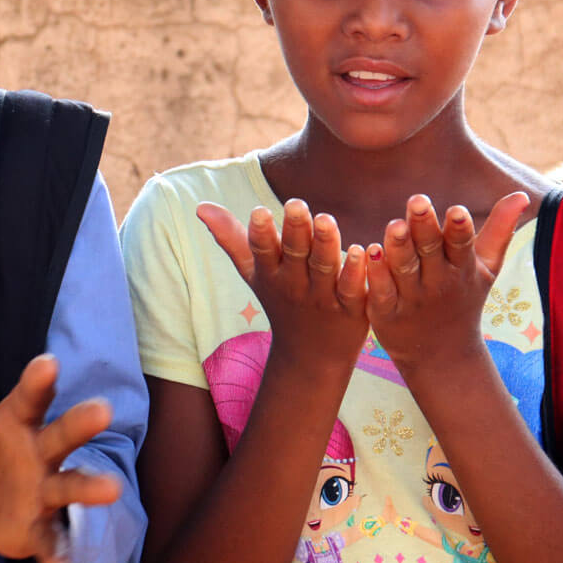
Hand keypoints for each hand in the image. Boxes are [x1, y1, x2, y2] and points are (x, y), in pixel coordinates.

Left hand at [0, 336, 120, 562]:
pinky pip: (50, 543)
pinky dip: (56, 557)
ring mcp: (44, 492)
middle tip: (102, 410)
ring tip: (111, 490)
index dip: (37, 382)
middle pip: (62, 437)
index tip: (47, 363)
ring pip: (69, 487)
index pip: (29, 398)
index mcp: (19, 422)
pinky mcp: (38, 531)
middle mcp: (41, 454)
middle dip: (80, 425)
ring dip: (88, 488)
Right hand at [197, 198, 372, 367]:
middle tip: (296, 204)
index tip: (259, 212)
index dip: (260, 233)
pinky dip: (355, 271)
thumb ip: (231, 238)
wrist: (310, 358)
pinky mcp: (351, 309)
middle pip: (295, 254)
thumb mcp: (253, 274)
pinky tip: (362, 250)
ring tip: (326, 219)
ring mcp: (322, 297)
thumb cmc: (281, 302)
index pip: (262, 251)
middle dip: (295, 229)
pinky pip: (352, 288)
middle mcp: (294, 284)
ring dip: (326, 243)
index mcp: (271, 273)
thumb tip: (200, 206)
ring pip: (323, 267)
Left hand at [363, 193, 527, 371]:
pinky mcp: (385, 312)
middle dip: (424, 227)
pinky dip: (376, 274)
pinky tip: (370, 252)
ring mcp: (411, 298)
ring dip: (398, 247)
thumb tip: (522, 194)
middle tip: (418, 201)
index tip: (457, 211)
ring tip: (394, 225)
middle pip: (429, 251)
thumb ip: (499, 229)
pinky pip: (381, 290)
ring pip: (404, 269)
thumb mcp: (486, 268)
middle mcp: (438, 282)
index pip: (462, 246)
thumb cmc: (464, 299)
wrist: (443, 356)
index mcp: (462, 269)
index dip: (459, 229)